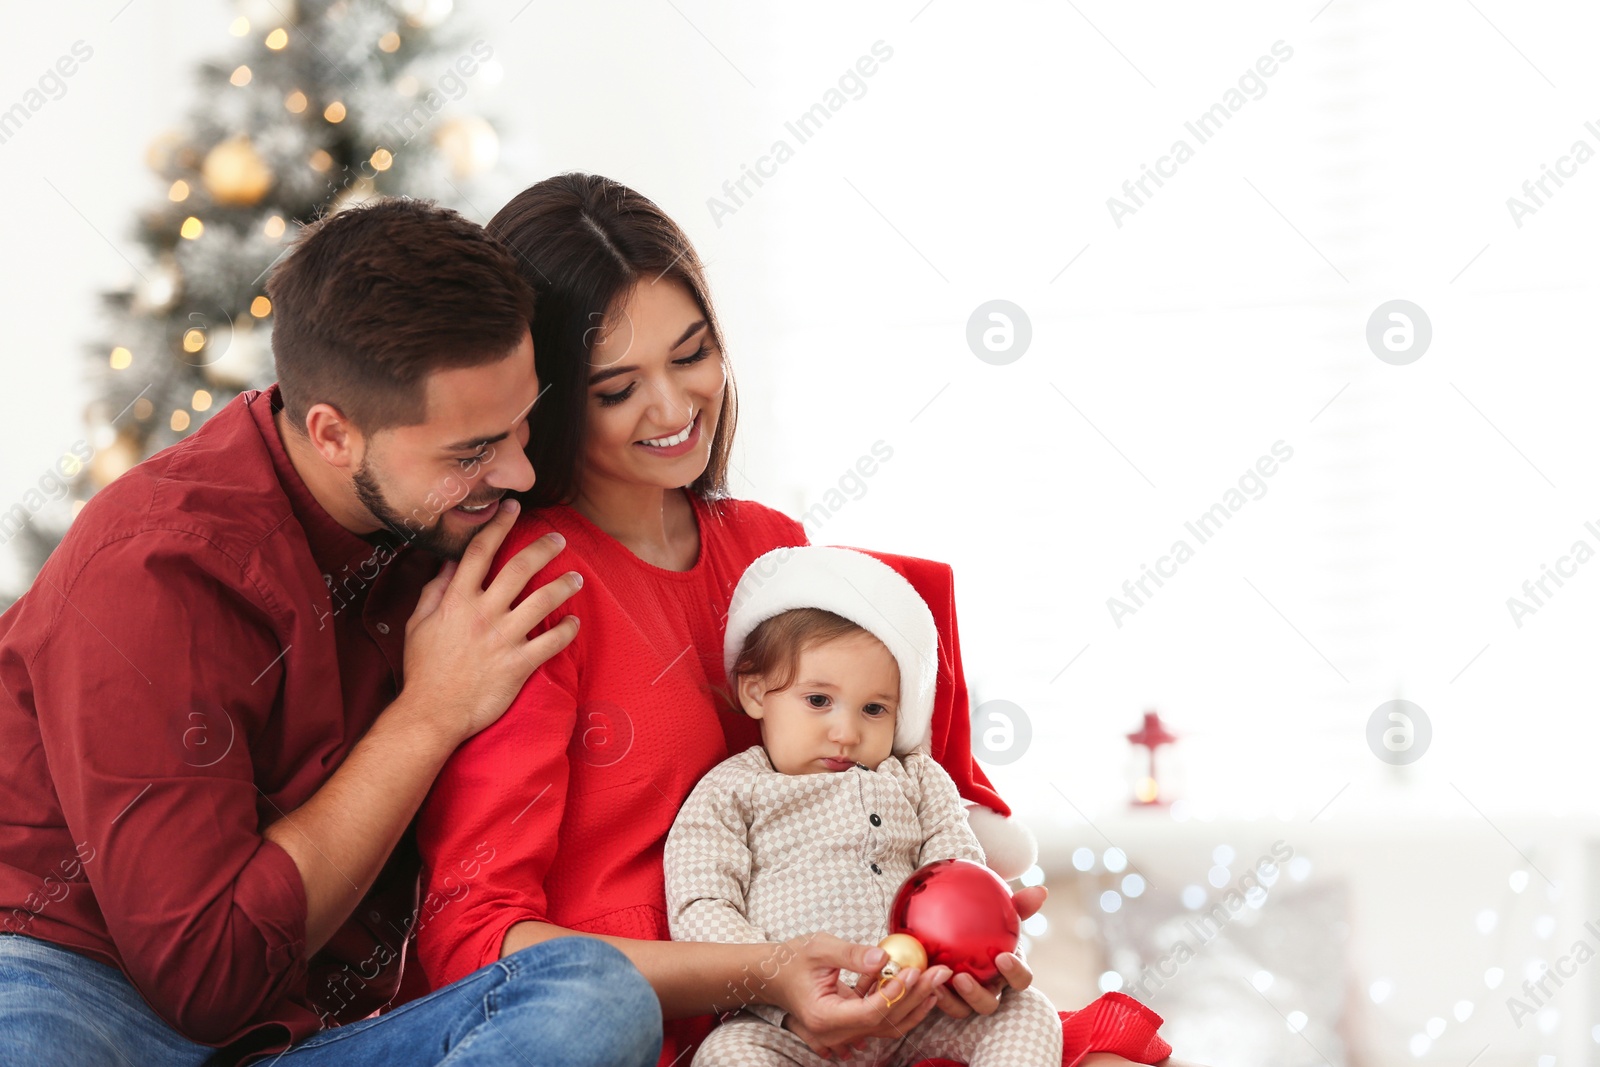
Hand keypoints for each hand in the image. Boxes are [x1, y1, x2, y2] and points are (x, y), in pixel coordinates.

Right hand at [400, 499, 580, 744]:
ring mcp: (502, 639)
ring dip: (564, 585)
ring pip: (542, 601)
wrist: (431, 713)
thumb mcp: (418, 624)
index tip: (512, 507)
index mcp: (456, 600)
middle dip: (543, 548)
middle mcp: (482, 613)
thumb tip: (449, 563)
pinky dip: (567, 629)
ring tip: (577, 577)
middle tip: (559, 539)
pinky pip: (551, 641)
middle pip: (519, 568)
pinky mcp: (518, 664)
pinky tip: (575, 621)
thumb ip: (435, 590)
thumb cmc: (423, 670)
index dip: (497, 525)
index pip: (479, 552)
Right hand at [768, 934, 947, 1058]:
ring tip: (937, 980)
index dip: (894, 994)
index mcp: (825, 1017)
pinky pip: (881, 1018)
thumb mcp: (819, 947)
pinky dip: (900, 1001)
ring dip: (914, 1002)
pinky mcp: (850, 1022)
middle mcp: (835, 1032)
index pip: (869, 1013)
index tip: (913, 971)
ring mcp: (843, 1031)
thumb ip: (851, 954)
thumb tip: (883, 958)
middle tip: (940, 972)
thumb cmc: (792, 958)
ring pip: (887, 1024)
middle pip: (884, 1021)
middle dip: (915, 996)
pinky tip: (919, 985)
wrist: (773, 975)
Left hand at [932, 884, 1044, 1018]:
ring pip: (963, 1009)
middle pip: (990, 1004)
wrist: (959, 926)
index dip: (1016, 973)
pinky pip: (940, 1003)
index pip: (1021, 979)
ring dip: (951, 1000)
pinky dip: (933, 994)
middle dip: (978, 995)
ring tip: (936, 983)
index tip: (1003, 958)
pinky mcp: (947, 998)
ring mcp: (968, 998)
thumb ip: (1018, 904)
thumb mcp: (1000, 911)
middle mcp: (990, 988)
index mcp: (1008, 970)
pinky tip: (921, 977)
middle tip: (962, 977)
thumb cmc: (987, 920)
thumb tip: (1041, 891)